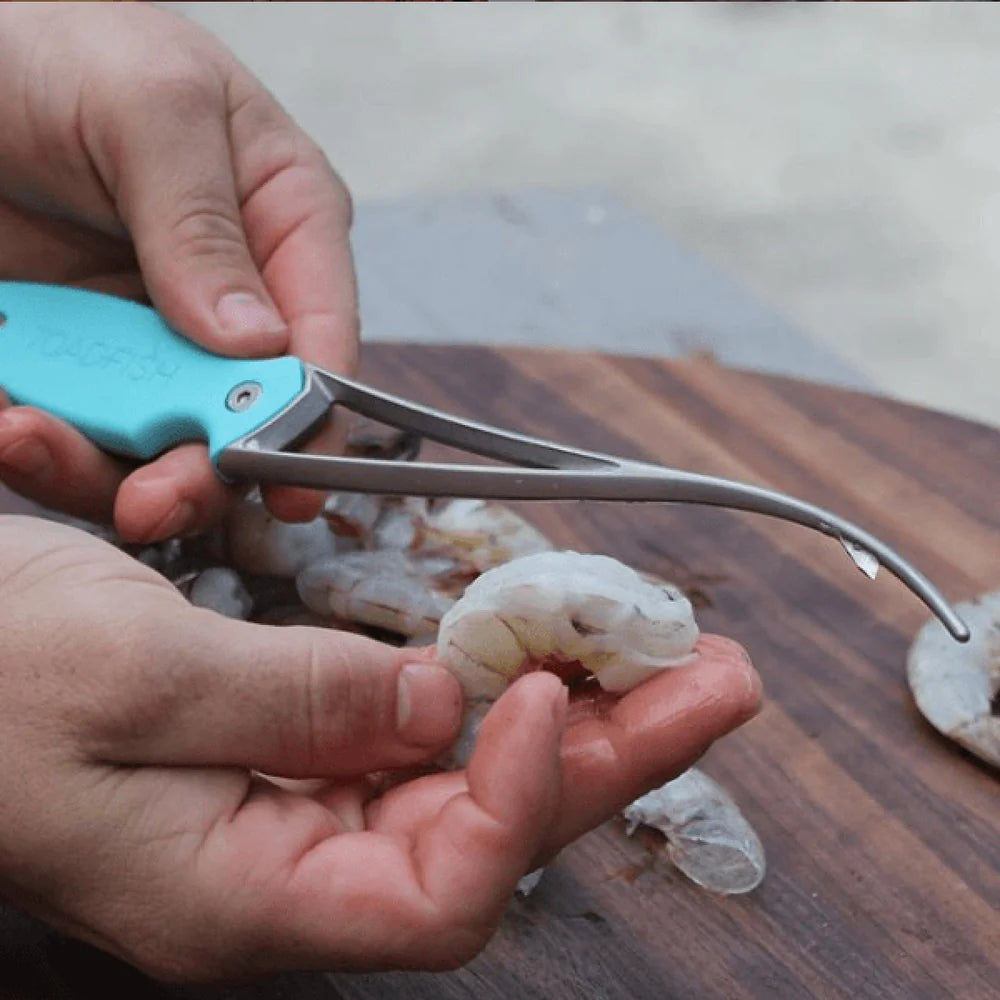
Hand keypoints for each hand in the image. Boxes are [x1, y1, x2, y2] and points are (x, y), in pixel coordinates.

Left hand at [0, 3, 355, 538]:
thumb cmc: (62, 41)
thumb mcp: (149, 104)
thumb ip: (204, 221)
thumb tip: (254, 342)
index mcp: (282, 226)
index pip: (323, 336)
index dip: (313, 414)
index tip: (286, 473)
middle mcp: (227, 300)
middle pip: (243, 417)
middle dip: (202, 472)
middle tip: (152, 501)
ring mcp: (147, 339)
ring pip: (156, 445)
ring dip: (100, 469)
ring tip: (28, 439)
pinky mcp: (75, 361)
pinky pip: (69, 428)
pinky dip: (37, 444)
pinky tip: (6, 420)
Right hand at [0, 517, 759, 981]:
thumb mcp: (131, 679)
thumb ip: (295, 700)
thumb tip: (441, 708)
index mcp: (245, 892)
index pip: (438, 894)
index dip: (518, 799)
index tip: (548, 691)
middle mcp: (289, 854)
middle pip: (489, 825)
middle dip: (611, 747)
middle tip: (714, 677)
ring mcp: (295, 795)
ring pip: (470, 768)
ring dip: (570, 704)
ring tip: (659, 649)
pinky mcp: (291, 736)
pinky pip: (418, 723)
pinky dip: (486, 676)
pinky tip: (540, 641)